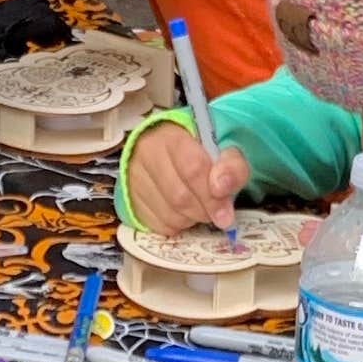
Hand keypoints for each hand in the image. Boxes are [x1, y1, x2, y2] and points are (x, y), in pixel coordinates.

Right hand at [124, 117, 249, 239]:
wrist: (173, 153)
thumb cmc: (202, 151)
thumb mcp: (225, 150)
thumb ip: (232, 166)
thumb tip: (222, 190)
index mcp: (170, 136)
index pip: (192, 168)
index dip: (212, 195)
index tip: (226, 212)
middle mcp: (145, 155)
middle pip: (180, 196)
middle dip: (205, 210)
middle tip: (218, 211)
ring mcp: (133, 179)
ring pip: (169, 215)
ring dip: (193, 219)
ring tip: (200, 206)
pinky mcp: (130, 201)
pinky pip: (159, 226)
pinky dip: (179, 226)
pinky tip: (184, 212)